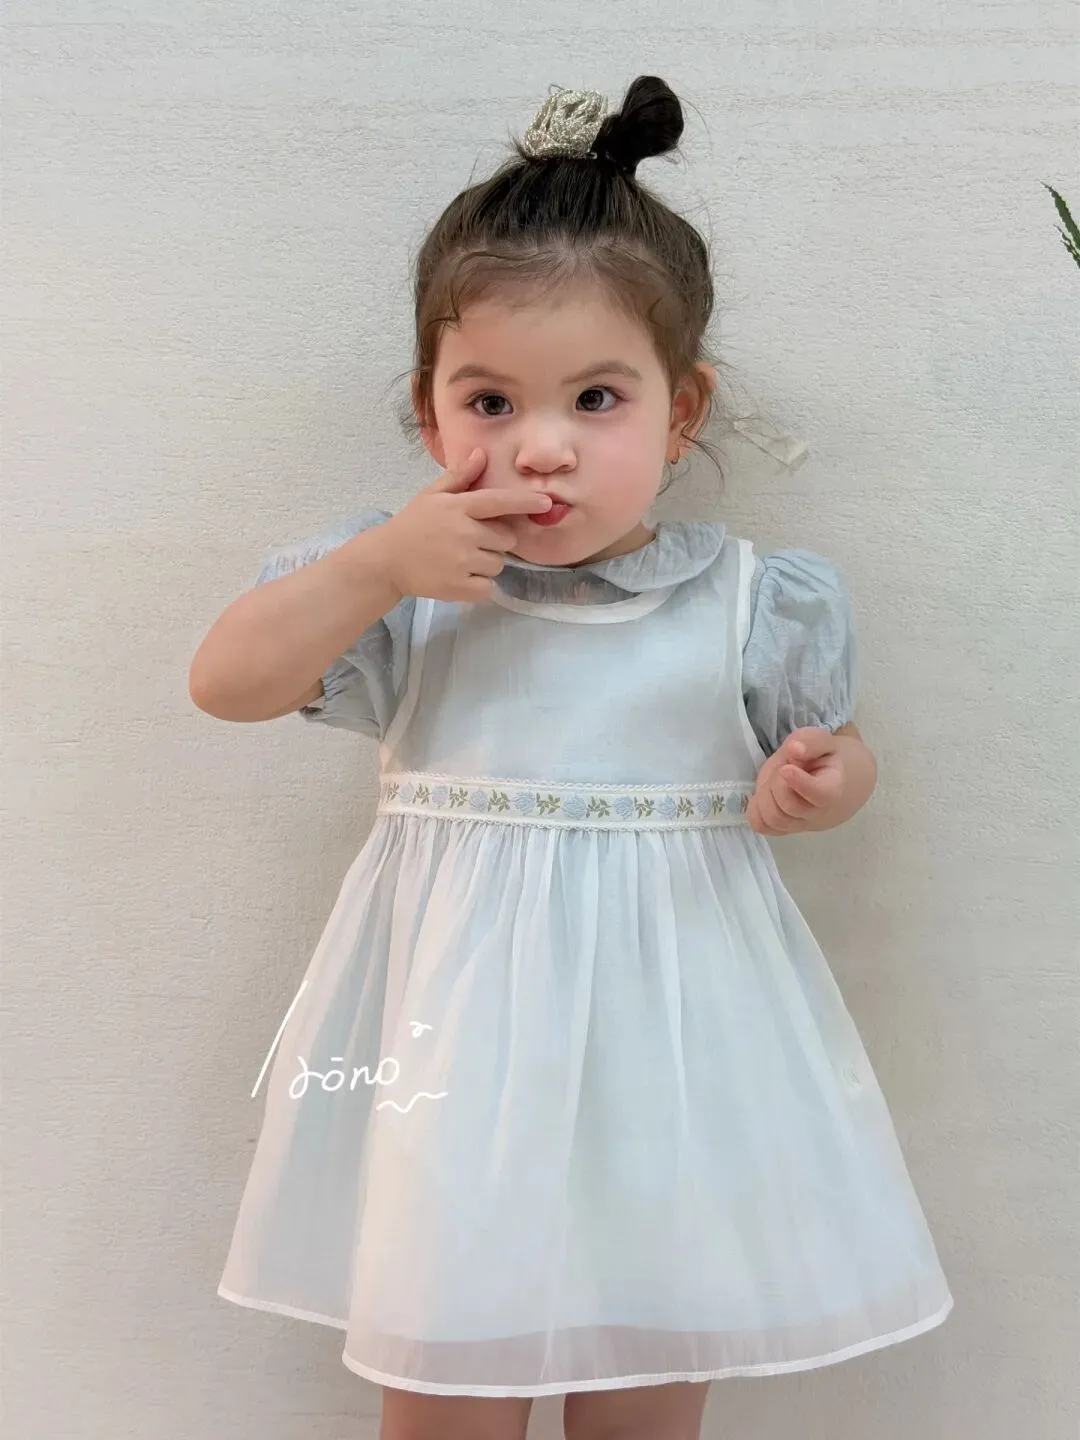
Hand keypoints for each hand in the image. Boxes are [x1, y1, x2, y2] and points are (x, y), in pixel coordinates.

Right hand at [377, 449, 551, 602]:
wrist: (385, 560)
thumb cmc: (412, 525)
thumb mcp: (432, 495)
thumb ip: (460, 477)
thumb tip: (481, 453)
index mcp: (459, 507)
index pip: (499, 502)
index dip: (525, 502)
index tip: (546, 502)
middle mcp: (464, 533)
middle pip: (506, 539)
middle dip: (495, 540)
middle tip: (471, 541)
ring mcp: (462, 561)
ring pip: (498, 564)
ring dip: (486, 564)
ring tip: (462, 560)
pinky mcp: (459, 587)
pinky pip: (488, 587)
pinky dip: (480, 586)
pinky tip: (461, 578)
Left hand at [746, 726, 873, 835]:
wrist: (826, 781)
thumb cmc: (822, 759)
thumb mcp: (821, 741)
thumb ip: (811, 742)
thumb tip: (795, 748)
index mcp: (833, 788)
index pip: (820, 795)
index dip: (801, 784)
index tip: (785, 769)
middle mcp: (818, 813)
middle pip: (789, 805)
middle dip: (777, 782)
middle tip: (782, 768)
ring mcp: (799, 824)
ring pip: (773, 819)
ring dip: (765, 796)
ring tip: (773, 781)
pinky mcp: (782, 828)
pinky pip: (761, 825)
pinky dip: (755, 810)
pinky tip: (763, 795)